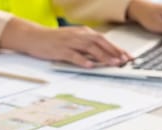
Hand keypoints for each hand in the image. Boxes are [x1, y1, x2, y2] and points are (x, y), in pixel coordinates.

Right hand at [0, 18, 130, 67]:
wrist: (34, 36)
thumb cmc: (56, 39)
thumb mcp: (75, 39)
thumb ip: (89, 45)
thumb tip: (105, 55)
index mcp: (84, 32)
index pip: (104, 39)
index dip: (117, 48)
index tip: (127, 56)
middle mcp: (78, 35)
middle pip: (100, 42)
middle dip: (114, 51)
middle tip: (124, 60)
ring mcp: (69, 42)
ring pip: (89, 48)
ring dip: (103, 56)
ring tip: (113, 63)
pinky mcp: (60, 50)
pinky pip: (73, 55)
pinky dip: (82, 60)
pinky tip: (90, 65)